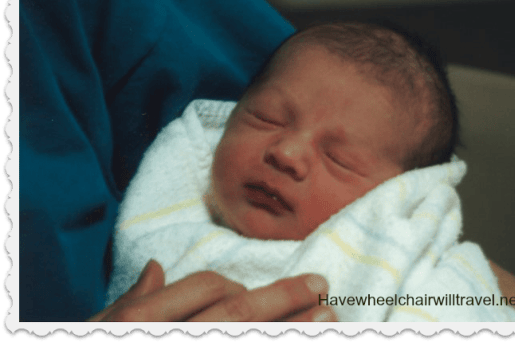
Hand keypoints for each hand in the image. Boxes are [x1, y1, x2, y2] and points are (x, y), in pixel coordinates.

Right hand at [89, 260, 336, 321]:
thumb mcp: (99, 329)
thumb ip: (130, 301)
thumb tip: (159, 266)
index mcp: (145, 320)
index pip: (207, 288)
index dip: (242, 285)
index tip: (263, 289)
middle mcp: (172, 337)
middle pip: (238, 313)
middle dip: (284, 297)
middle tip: (322, 286)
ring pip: (250, 341)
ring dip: (295, 331)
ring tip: (329, 318)